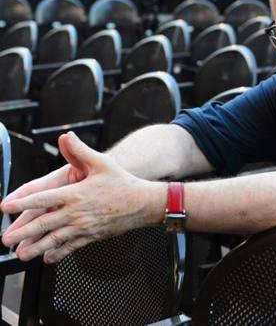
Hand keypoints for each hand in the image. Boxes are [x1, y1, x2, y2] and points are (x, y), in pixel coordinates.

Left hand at [1, 132, 165, 262]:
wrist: (143, 203)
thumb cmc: (122, 183)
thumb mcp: (101, 162)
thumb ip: (80, 151)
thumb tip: (66, 137)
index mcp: (75, 194)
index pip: (43, 199)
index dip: (23, 203)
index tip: (7, 206)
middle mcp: (77, 212)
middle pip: (44, 224)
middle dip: (22, 232)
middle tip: (6, 239)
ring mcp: (84, 227)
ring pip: (55, 240)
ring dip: (36, 248)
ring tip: (21, 254)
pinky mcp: (92, 236)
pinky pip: (71, 247)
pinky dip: (58, 254)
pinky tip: (48, 258)